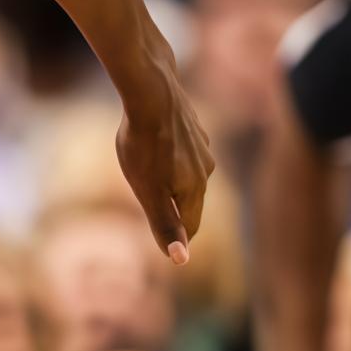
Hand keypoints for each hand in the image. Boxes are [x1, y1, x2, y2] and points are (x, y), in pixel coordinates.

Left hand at [116, 67, 214, 264]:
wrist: (152, 91)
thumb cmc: (144, 143)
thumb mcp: (148, 190)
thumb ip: (164, 223)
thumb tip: (181, 259)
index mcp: (195, 188)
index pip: (191, 225)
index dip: (178, 238)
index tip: (168, 246)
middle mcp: (206, 168)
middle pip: (191, 200)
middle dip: (176, 211)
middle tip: (161, 221)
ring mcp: (202, 145)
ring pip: (189, 174)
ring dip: (174, 182)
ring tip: (157, 184)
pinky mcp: (193, 126)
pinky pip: (184, 150)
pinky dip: (173, 157)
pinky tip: (162, 151)